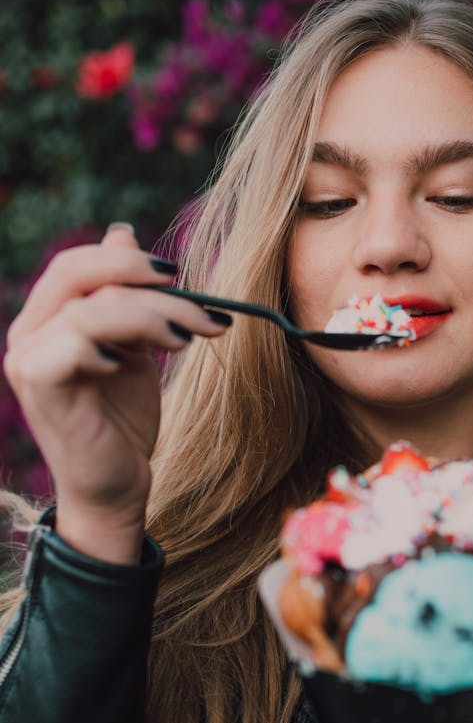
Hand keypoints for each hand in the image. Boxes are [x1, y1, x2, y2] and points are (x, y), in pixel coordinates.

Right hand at [3, 224, 230, 562]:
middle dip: (142, 277)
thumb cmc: (122, 422)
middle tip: (194, 299)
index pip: (78, 264)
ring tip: (188, 340)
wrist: (116, 487)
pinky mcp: (40, 387)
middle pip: (77, 272)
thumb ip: (126, 299)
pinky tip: (131, 367)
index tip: (180, 274)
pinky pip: (73, 344)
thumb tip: (122, 234)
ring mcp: (28, 360)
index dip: (128, 260)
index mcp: (48, 320)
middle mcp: (28, 334)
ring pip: (89, 308)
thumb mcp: (133, 349)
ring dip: (152, 317)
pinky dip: (111, 347)